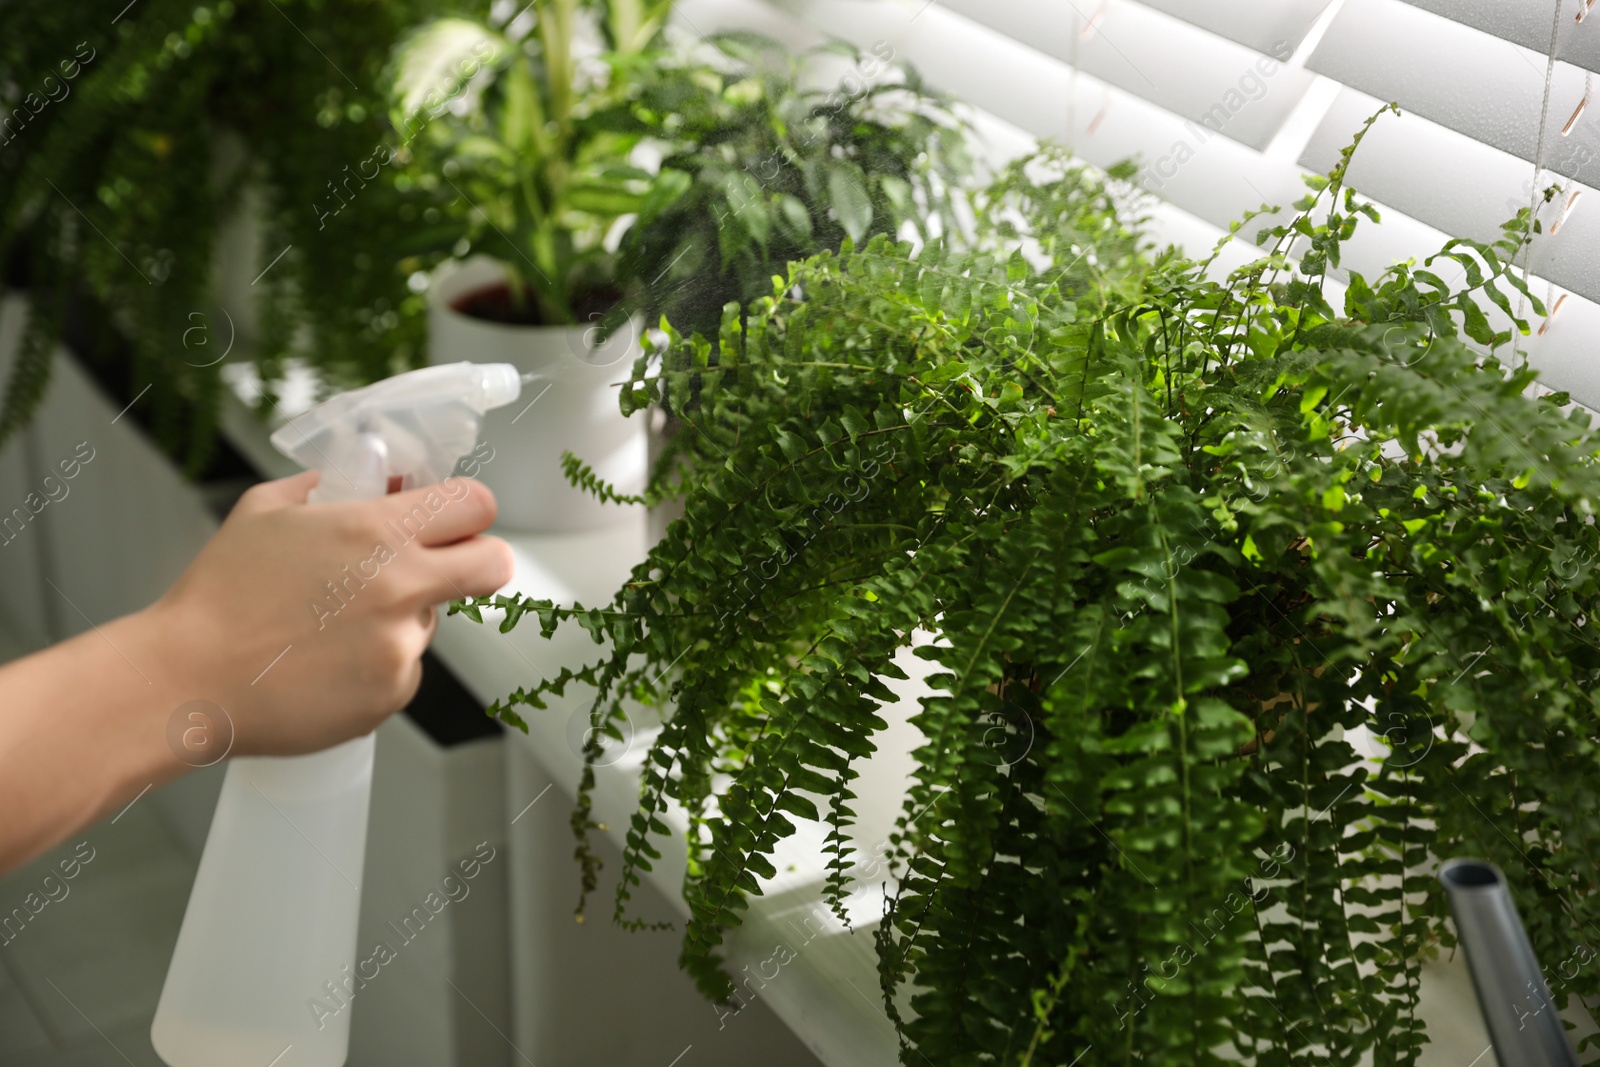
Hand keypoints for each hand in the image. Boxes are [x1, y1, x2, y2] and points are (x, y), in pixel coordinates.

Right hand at [140, 470, 513, 755]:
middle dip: (477, 561)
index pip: (475, 504)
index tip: (454, 519)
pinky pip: (404, 670)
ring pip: (433, 621)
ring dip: (402, 620)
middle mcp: (401, 586)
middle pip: (494, 564)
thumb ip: (329, 485)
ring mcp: (400, 645)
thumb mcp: (266, 510)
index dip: (468, 510)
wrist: (186, 679)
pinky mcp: (391, 694)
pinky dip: (376, 667)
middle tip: (441, 567)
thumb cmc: (219, 595)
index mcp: (376, 531)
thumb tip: (380, 479)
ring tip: (332, 628)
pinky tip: (325, 664)